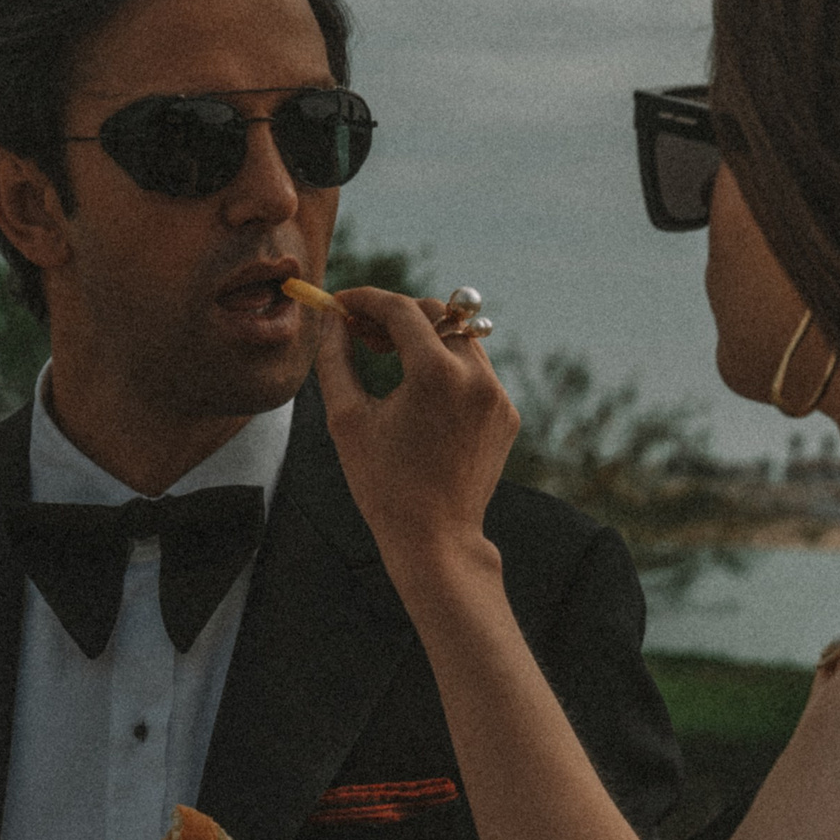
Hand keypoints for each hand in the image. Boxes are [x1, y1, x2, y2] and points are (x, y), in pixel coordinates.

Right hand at [312, 289, 520, 594]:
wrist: (435, 540)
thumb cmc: (383, 485)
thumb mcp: (347, 419)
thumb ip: (336, 359)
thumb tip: (331, 320)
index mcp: (436, 374)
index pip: (400, 309)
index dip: (365, 299)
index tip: (341, 303)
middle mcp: (476, 376)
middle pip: (435, 313)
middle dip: (396, 315)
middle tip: (360, 330)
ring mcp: (497, 396)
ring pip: (459, 339)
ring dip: (424, 338)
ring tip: (387, 355)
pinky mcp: (507, 414)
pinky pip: (475, 372)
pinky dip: (447, 369)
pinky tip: (418, 393)